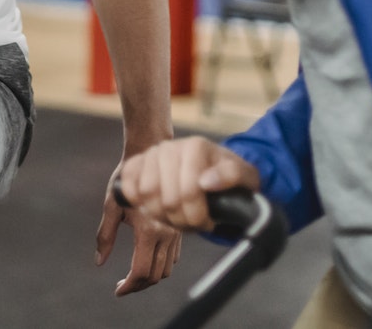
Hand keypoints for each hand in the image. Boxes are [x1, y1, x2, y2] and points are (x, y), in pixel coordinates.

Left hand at [96, 161, 181, 295]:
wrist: (151, 157)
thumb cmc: (127, 181)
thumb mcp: (111, 206)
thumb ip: (104, 236)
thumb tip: (99, 262)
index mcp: (149, 229)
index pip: (141, 271)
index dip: (129, 286)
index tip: (117, 290)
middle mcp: (166, 233)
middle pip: (155, 275)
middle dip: (138, 285)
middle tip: (122, 286)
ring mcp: (175, 231)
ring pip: (166, 268)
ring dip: (150, 277)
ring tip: (133, 276)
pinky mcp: (180, 229)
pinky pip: (173, 257)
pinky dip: (161, 265)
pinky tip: (147, 260)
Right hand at [116, 137, 261, 231]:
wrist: (211, 165)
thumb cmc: (228, 175)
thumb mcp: (244, 175)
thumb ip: (232, 175)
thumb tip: (206, 182)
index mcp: (196, 146)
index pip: (188, 192)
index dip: (197, 217)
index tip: (208, 223)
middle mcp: (171, 147)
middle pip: (167, 199)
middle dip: (181, 220)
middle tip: (193, 224)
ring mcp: (152, 154)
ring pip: (146, 195)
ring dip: (161, 215)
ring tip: (177, 217)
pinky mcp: (137, 163)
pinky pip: (127, 185)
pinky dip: (137, 202)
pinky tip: (155, 208)